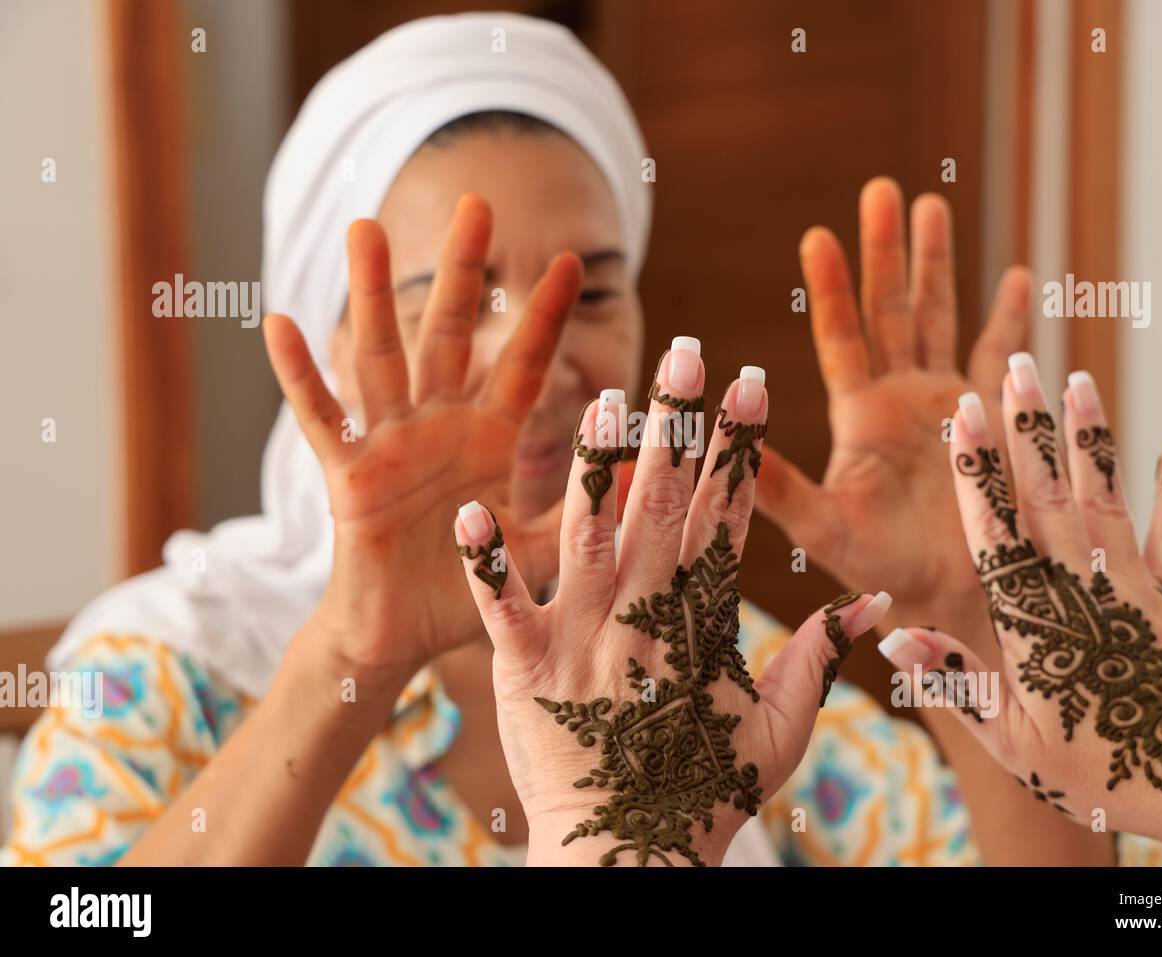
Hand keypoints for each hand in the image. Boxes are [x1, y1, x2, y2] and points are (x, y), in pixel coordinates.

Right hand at [263, 197, 580, 682]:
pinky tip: (281, 323)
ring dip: (370, 293)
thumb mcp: (536, 549)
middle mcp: (440, 426)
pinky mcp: (347, 474)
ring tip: (363, 227)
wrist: (403, 640)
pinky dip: (301, 375)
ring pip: (381, 355)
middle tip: (475, 204)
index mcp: (490, 439)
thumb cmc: (467, 593)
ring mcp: (391, 443)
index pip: (522, 364)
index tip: (568, 261)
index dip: (543, 316)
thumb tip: (644, 478)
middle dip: (461, 272)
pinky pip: (323, 418)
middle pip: (450, 334)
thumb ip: (582, 512)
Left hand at [454, 341, 892, 864]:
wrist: (634, 859)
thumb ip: (825, 657)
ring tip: (604, 399)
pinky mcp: (525, 666)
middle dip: (677, 425)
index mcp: (703, 620)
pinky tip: (473, 511)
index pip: (727, 517)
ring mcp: (582, 636)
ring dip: (596, 465)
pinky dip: (486, 561)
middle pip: (662, 504)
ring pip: (589, 533)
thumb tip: (880, 603)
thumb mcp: (783, 726)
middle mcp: (644, 614)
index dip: (739, 449)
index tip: (749, 385)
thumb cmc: (710, 791)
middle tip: (685, 353)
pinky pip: (500, 605)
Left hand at [754, 177, 1030, 636]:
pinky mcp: (994, 417)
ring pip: (940, 317)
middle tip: (881, 189)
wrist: (955, 599)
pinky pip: (1003, 356)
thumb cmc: (884, 571)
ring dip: (937, 263)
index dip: (833, 287)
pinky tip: (1018, 274)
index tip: (818, 235)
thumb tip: (716, 439)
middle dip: (886, 250)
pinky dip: (1011, 318)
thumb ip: (774, 484)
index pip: (842, 337)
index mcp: (860, 415)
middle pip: (891, 309)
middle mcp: (901, 399)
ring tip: (931, 203)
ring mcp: (948, 403)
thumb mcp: (823, 525)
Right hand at [880, 355, 1161, 863]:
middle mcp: (1079, 586)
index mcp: (1031, 617)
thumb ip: (954, 681)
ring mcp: (1131, 585)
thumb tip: (891, 637)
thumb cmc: (1103, 769)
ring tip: (1078, 381)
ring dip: (1090, 438)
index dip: (977, 470)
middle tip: (1015, 368)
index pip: (995, 528)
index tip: (965, 414)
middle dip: (1027, 428)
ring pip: (1104, 497)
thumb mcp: (1012, 740)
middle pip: (1047, 494)